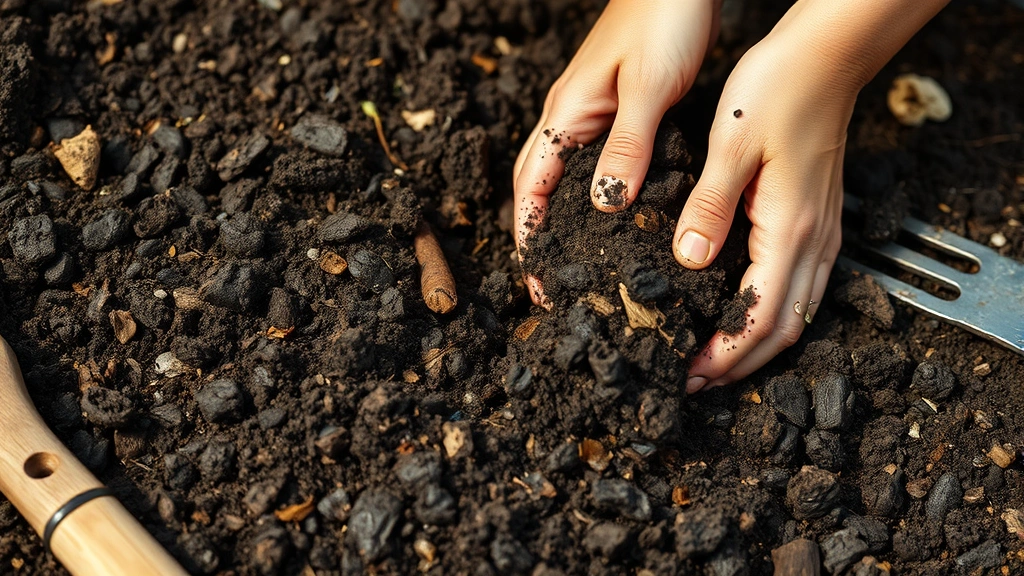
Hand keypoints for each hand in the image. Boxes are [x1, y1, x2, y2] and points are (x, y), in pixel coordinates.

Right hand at [513, 0, 719, 305]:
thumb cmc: (664, 18)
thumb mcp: (648, 87)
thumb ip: (627, 145)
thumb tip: (605, 206)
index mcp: (566, 113)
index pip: (530, 187)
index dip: (529, 238)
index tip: (537, 282)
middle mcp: (569, 115)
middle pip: (536, 186)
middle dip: (536, 236)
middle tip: (551, 283)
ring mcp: (590, 111)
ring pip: (562, 175)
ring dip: (559, 217)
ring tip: (576, 260)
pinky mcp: (614, 107)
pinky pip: (593, 160)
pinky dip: (593, 193)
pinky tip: (615, 213)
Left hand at [675, 17, 853, 392]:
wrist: (823, 58)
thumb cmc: (776, 91)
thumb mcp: (730, 147)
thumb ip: (709, 208)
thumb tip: (689, 263)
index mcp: (789, 231)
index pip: (758, 318)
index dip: (724, 357)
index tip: (687, 377)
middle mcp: (814, 242)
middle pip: (781, 329)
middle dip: (738, 365)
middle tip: (693, 384)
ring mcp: (823, 233)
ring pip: (795, 313)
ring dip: (754, 346)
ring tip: (713, 363)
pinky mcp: (819, 221)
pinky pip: (801, 288)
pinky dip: (770, 316)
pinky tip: (742, 316)